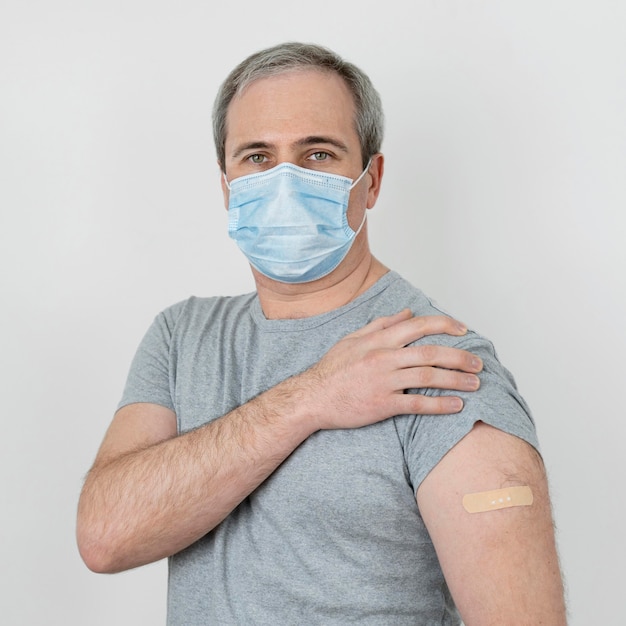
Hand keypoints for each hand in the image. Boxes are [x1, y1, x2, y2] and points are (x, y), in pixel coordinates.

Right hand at [303, 309, 482, 430]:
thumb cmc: (333, 369)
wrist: (313, 398)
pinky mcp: (382, 405)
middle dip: (459, 356)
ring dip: (456, 380)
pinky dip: (440, 405)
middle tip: (478, 362)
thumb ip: (381, 324)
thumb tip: (407, 313)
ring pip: (428, 377)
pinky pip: (417, 404)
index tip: (464, 330)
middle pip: (431, 353)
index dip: (445, 325)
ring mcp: (384, 382)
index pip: (418, 326)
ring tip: (475, 383)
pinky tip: (456, 406)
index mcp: (378, 339)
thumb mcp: (353, 339)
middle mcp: (383, 357)